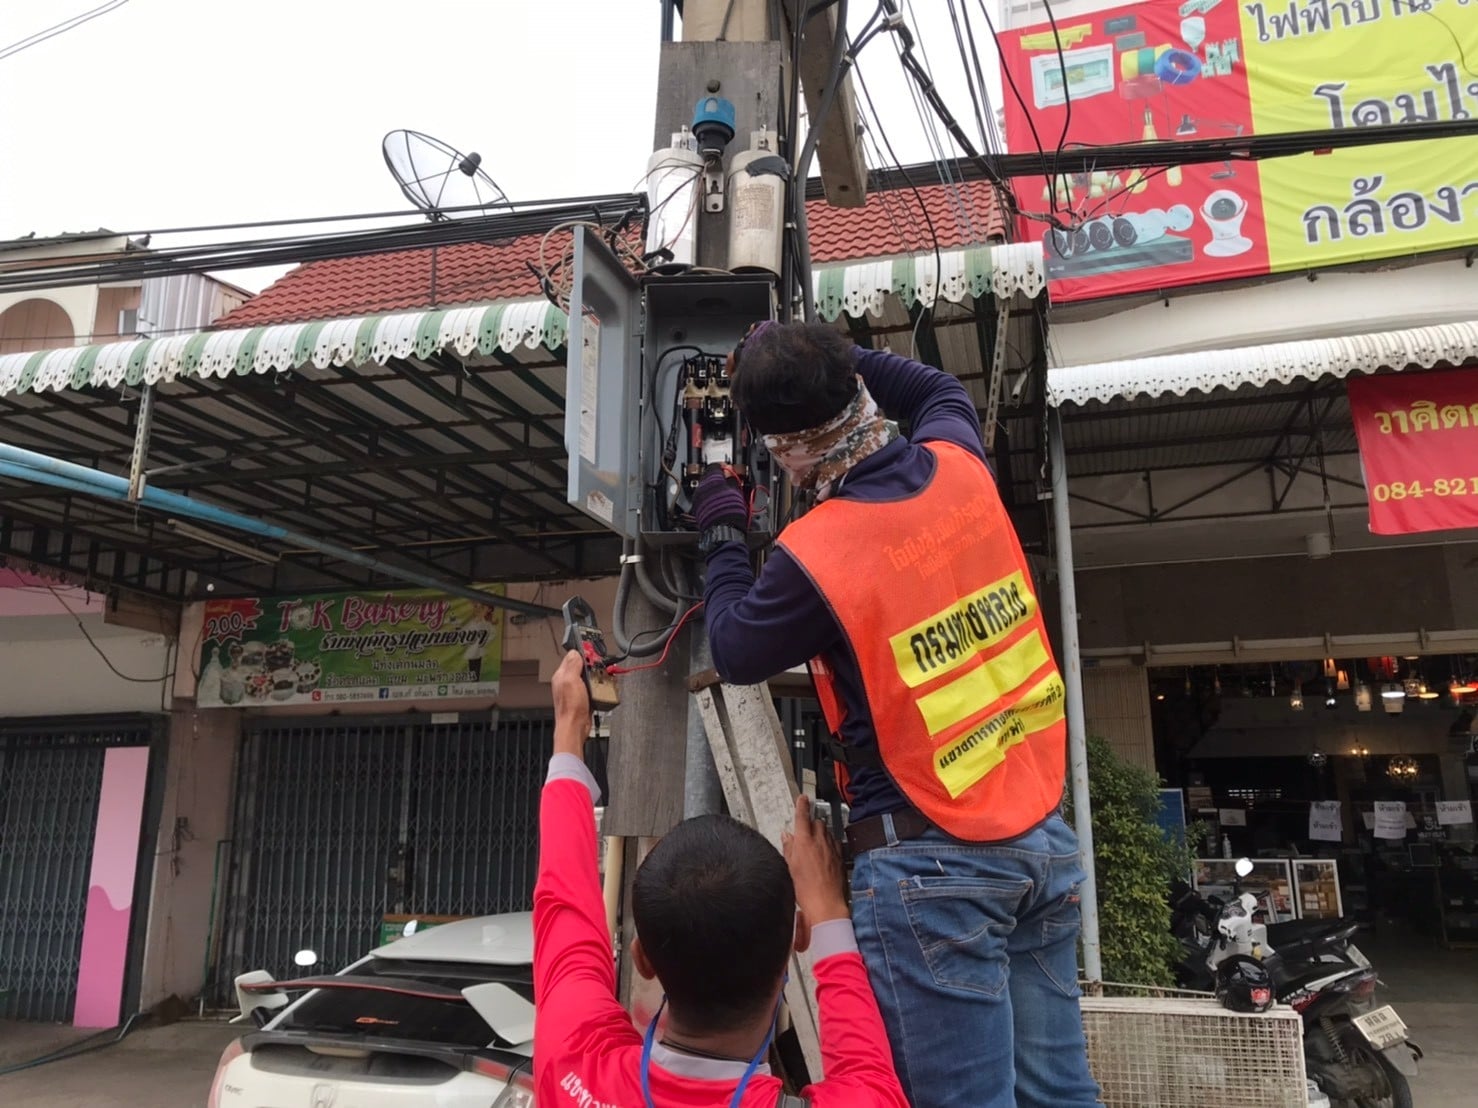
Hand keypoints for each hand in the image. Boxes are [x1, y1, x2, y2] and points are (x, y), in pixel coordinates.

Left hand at [551, 650, 591, 755]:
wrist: (575, 727)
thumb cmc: (571, 708)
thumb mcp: (571, 680)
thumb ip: (573, 664)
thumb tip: (575, 652)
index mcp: (561, 675)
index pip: (572, 656)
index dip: (583, 653)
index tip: (592, 654)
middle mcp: (566, 682)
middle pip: (581, 666)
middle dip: (590, 665)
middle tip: (597, 667)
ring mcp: (574, 690)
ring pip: (587, 676)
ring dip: (594, 676)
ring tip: (599, 678)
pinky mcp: (582, 698)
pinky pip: (591, 687)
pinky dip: (596, 686)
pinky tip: (598, 689)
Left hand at [692, 463, 747, 532]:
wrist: (723, 530)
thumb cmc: (730, 511)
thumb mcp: (737, 492)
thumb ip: (732, 480)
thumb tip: (730, 474)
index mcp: (711, 480)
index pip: (715, 466)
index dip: (723, 467)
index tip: (728, 471)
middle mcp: (701, 487)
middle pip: (708, 477)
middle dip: (717, 479)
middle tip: (728, 483)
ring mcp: (697, 498)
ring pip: (705, 488)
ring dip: (713, 489)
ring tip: (724, 495)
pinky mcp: (697, 508)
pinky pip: (702, 498)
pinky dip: (709, 499)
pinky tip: (717, 503)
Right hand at [782, 795, 848, 924]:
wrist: (826, 903)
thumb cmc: (806, 890)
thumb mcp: (790, 867)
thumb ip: (789, 848)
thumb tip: (787, 837)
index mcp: (804, 842)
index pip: (802, 816)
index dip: (801, 805)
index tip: (802, 798)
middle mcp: (820, 841)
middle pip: (816, 822)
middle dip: (811, 824)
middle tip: (804, 833)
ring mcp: (832, 848)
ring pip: (826, 832)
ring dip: (820, 834)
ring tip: (813, 846)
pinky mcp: (840, 856)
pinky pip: (834, 843)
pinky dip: (829, 844)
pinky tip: (824, 854)